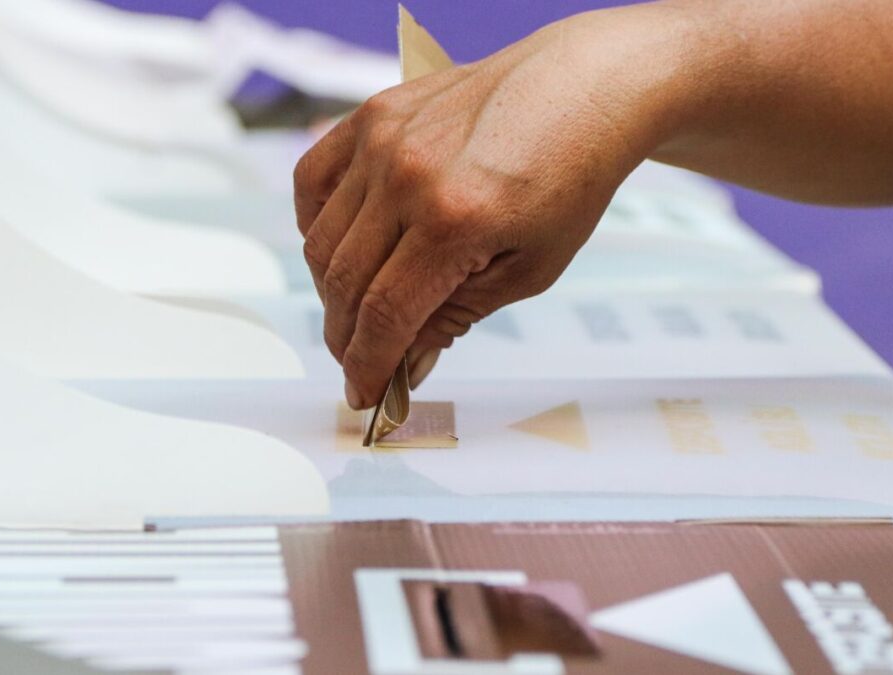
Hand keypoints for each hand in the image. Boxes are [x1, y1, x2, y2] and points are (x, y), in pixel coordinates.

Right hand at [294, 12, 649, 408]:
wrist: (580, 92)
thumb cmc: (568, 180)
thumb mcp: (530, 270)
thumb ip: (458, 316)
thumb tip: (406, 360)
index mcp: (455, 221)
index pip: (384, 314)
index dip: (366, 364)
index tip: (362, 394)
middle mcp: (407, 177)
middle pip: (344, 282)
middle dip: (345, 338)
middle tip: (359, 361)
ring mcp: (382, 140)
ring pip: (320, 239)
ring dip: (331, 290)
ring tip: (359, 311)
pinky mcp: (373, 115)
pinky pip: (313, 181)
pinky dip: (314, 224)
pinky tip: (341, 248)